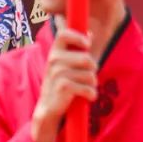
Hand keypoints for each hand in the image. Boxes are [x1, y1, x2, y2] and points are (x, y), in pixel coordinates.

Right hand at [30, 26, 97, 141]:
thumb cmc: (62, 83)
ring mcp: (57, 73)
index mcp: (55, 52)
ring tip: (86, 87)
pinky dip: (91, 94)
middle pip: (86, 59)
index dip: (78, 37)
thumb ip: (78, 49)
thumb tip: (91, 33)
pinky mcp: (62, 87)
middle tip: (87, 76)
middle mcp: (53, 60)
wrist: (49, 108)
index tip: (87, 44)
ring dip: (92, 83)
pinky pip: (87, 87)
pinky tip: (87, 96)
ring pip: (89, 74)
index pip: (64, 35)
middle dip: (93, 69)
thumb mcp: (67, 64)